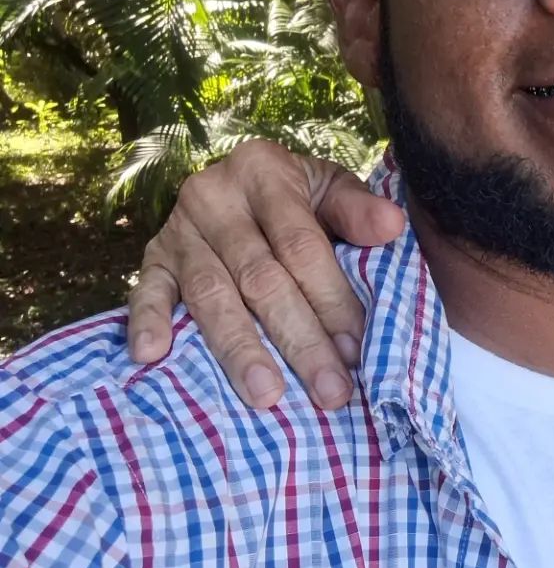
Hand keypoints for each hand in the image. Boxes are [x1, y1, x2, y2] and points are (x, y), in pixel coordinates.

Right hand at [127, 141, 405, 408]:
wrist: (240, 179)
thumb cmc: (299, 196)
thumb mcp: (331, 188)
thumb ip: (358, 210)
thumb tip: (393, 226)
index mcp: (264, 172)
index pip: (301, 246)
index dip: (330, 299)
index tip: (357, 349)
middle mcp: (214, 196)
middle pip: (261, 278)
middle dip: (299, 340)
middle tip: (329, 391)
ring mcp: (177, 229)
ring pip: (210, 295)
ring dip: (238, 350)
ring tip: (266, 395)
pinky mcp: (152, 257)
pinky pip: (146, 292)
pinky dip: (146, 322)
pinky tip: (153, 357)